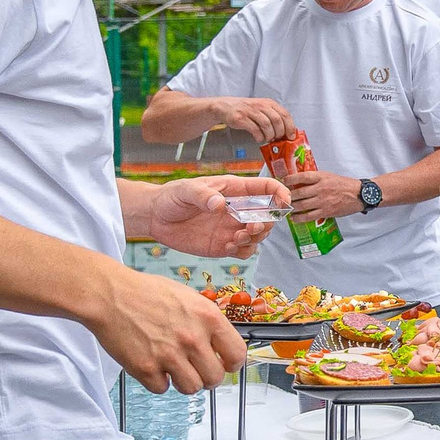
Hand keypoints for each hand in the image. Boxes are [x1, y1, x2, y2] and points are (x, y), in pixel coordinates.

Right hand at [90, 266, 247, 393]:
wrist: (109, 294)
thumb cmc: (146, 292)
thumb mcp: (189, 298)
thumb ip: (207, 322)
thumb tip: (220, 344)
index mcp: (208, 317)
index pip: (237, 355)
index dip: (232, 364)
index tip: (225, 365)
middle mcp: (192, 338)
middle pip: (215, 378)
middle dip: (206, 376)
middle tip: (195, 368)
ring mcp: (169, 355)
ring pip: (191, 388)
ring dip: (183, 381)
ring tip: (173, 367)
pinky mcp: (145, 368)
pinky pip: (162, 389)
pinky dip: (157, 381)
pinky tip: (152, 365)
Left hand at [147, 176, 286, 256]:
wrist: (155, 217)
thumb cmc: (172, 197)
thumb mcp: (186, 190)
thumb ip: (203, 195)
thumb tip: (219, 204)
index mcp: (235, 190)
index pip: (267, 188)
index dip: (280, 194)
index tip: (284, 203)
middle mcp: (238, 209)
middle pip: (268, 216)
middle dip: (266, 223)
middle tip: (250, 227)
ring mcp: (232, 228)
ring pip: (258, 236)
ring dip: (254, 238)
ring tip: (235, 238)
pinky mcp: (223, 245)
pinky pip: (243, 251)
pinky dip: (242, 251)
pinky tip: (227, 247)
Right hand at [216, 96, 295, 144]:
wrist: (226, 106)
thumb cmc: (246, 110)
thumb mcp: (262, 109)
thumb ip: (274, 117)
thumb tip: (287, 132)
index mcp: (268, 103)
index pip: (285, 114)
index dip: (290, 126)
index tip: (291, 136)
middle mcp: (261, 105)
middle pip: (277, 120)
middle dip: (280, 133)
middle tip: (278, 139)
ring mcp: (250, 111)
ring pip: (267, 125)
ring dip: (269, 135)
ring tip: (268, 139)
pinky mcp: (241, 118)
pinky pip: (255, 129)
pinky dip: (259, 136)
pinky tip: (259, 138)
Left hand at [285, 168, 353, 224]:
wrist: (359, 194)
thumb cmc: (344, 185)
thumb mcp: (329, 176)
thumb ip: (315, 178)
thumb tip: (300, 181)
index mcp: (321, 177)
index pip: (302, 176)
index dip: (290, 179)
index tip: (283, 181)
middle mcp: (320, 188)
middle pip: (298, 193)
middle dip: (287, 196)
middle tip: (280, 198)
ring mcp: (323, 201)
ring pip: (301, 205)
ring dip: (291, 207)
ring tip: (285, 208)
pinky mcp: (326, 211)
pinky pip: (309, 216)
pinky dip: (299, 218)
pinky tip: (294, 218)